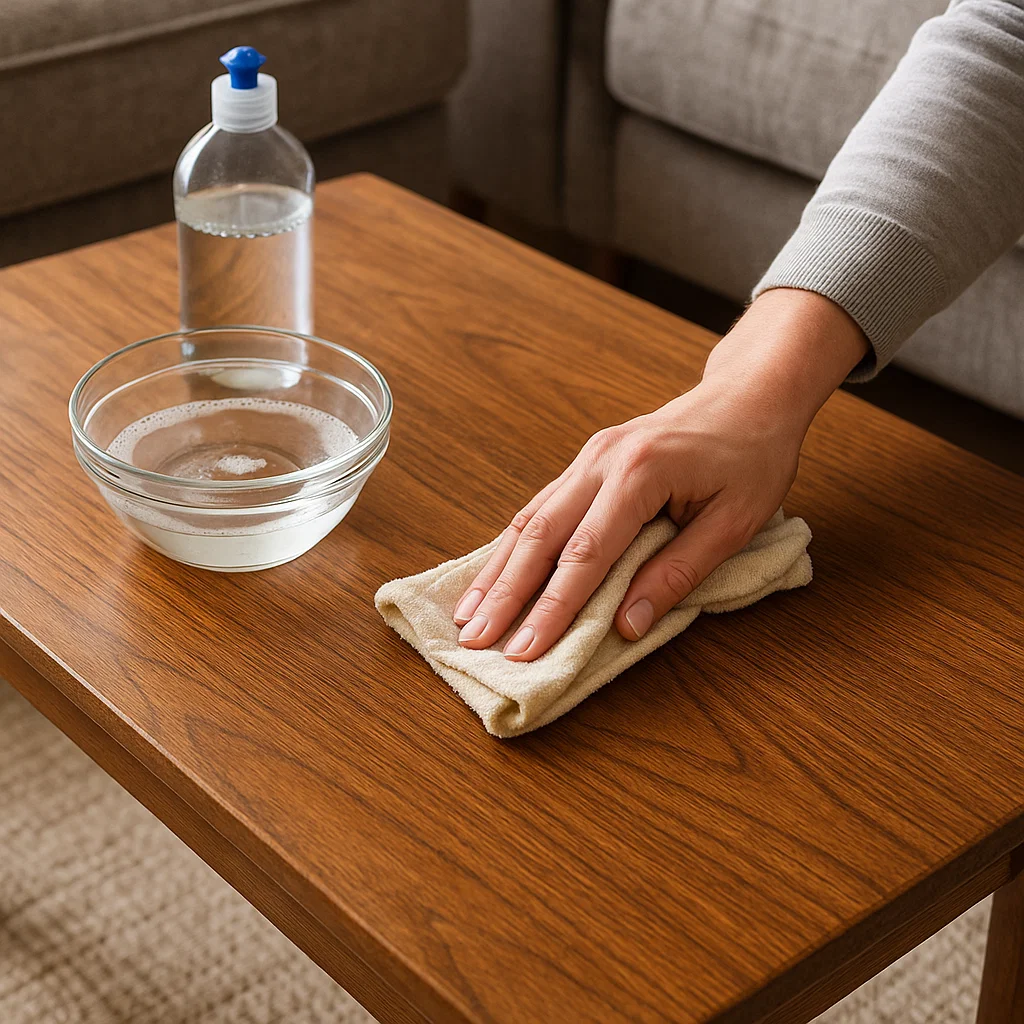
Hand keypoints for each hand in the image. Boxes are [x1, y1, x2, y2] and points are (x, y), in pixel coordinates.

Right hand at [453, 288, 869, 660]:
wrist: (748, 395)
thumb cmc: (751, 456)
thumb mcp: (735, 521)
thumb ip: (678, 572)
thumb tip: (627, 625)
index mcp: (640, 473)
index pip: (585, 554)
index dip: (552, 607)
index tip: (524, 650)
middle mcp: (601, 461)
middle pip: (540, 536)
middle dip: (506, 594)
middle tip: (474, 642)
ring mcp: (588, 458)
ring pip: (530, 519)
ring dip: (497, 571)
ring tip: (467, 617)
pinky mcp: (586, 462)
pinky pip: (540, 507)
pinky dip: (512, 546)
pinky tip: (493, 576)